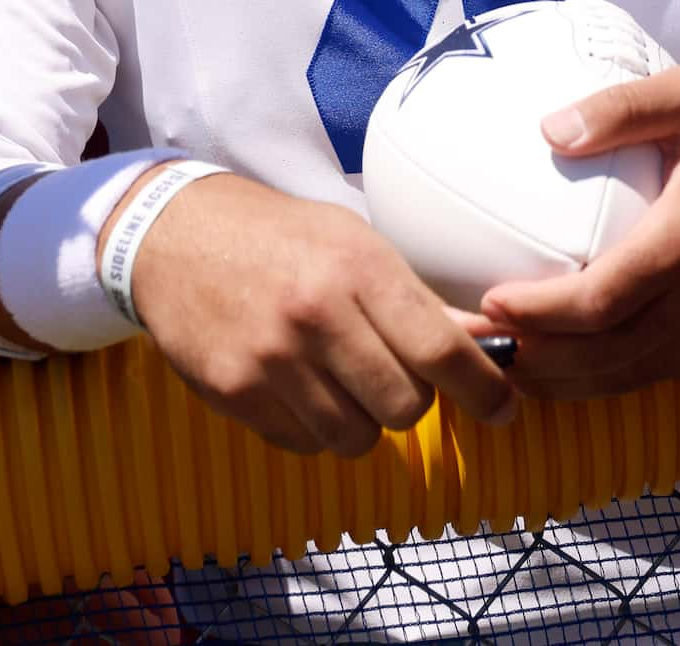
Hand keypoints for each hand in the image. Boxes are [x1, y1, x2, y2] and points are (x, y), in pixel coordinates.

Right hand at [127, 171, 515, 456]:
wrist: (175, 236)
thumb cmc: (281, 236)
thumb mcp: (355, 243)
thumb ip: (415, 300)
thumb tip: (484, 344)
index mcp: (358, 268)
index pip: (439, 348)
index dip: (483, 388)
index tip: (504, 407)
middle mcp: (317, 315)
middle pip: (405, 407)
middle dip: (412, 401)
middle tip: (394, 376)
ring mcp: (271, 359)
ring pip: (355, 437)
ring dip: (362, 421)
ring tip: (343, 381)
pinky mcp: (234, 393)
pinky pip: (303, 444)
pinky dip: (314, 428)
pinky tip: (300, 388)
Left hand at [464, 67, 679, 398]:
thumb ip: (620, 110)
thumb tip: (549, 130)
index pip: (598, 303)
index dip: (537, 316)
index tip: (488, 306)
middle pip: (604, 357)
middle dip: (531, 360)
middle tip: (472, 346)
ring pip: (632, 376)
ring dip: (565, 377)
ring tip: (507, 361)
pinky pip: (664, 370)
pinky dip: (610, 371)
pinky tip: (572, 356)